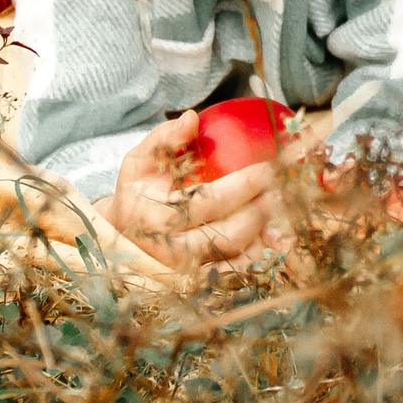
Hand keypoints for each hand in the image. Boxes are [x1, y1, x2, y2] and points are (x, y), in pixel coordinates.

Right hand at [100, 110, 293, 271]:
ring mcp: (183, 272)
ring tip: (279, 213)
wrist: (123, 233)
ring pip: (233, 261)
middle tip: (279, 192)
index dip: (243, 185)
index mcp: (155, 216)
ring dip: (262, 237)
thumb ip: (164, 139)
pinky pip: (234, 277)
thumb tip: (192, 118)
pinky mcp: (196, 283)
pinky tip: (271, 240)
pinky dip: (256, 260)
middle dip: (259, 212)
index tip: (266, 169)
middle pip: (226, 236)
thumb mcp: (141, 160)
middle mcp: (168, 250)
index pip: (208, 202)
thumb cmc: (139, 189)